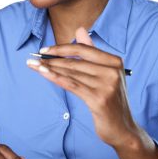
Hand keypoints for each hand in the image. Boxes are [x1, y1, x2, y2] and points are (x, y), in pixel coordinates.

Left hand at [26, 27, 157, 158]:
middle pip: (75, 61)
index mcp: (115, 61)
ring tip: (34, 65)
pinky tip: (43, 74)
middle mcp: (112, 71)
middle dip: (51, 59)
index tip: (44, 50)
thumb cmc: (111, 100)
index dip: (62, 48)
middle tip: (33, 58)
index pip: (84, 49)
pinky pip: (72, 85)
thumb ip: (92, 52)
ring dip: (49, 68)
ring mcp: (106, 85)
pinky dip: (55, 78)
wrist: (123, 129)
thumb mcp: (105, 74)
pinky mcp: (98, 99)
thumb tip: (80, 29)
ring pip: (71, 73)